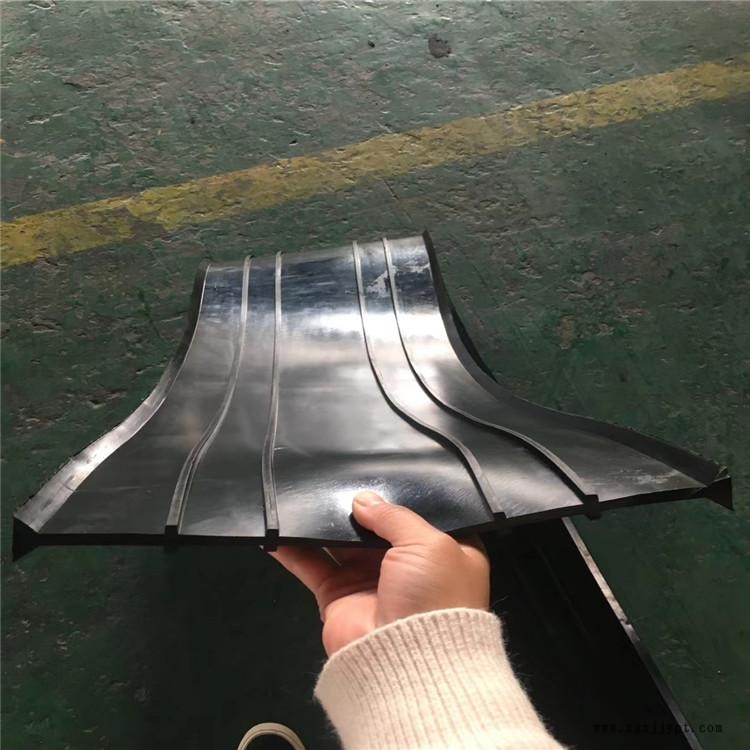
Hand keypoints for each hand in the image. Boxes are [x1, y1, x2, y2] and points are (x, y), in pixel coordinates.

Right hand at [269, 491, 489, 655]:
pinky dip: (294, 549)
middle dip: (359, 505)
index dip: (402, 496)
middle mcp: (406, 565)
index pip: (420, 516)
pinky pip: (312, 564)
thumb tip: (363, 499)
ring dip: (325, 520)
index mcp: (440, 553)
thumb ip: (394, 516)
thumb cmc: (433, 595)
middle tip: (337, 475)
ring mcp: (369, 581)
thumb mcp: (428, 544)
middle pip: (376, 526)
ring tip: (306, 492)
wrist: (407, 661)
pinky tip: (278, 527)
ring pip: (341, 541)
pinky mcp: (338, 595)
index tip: (381, 471)